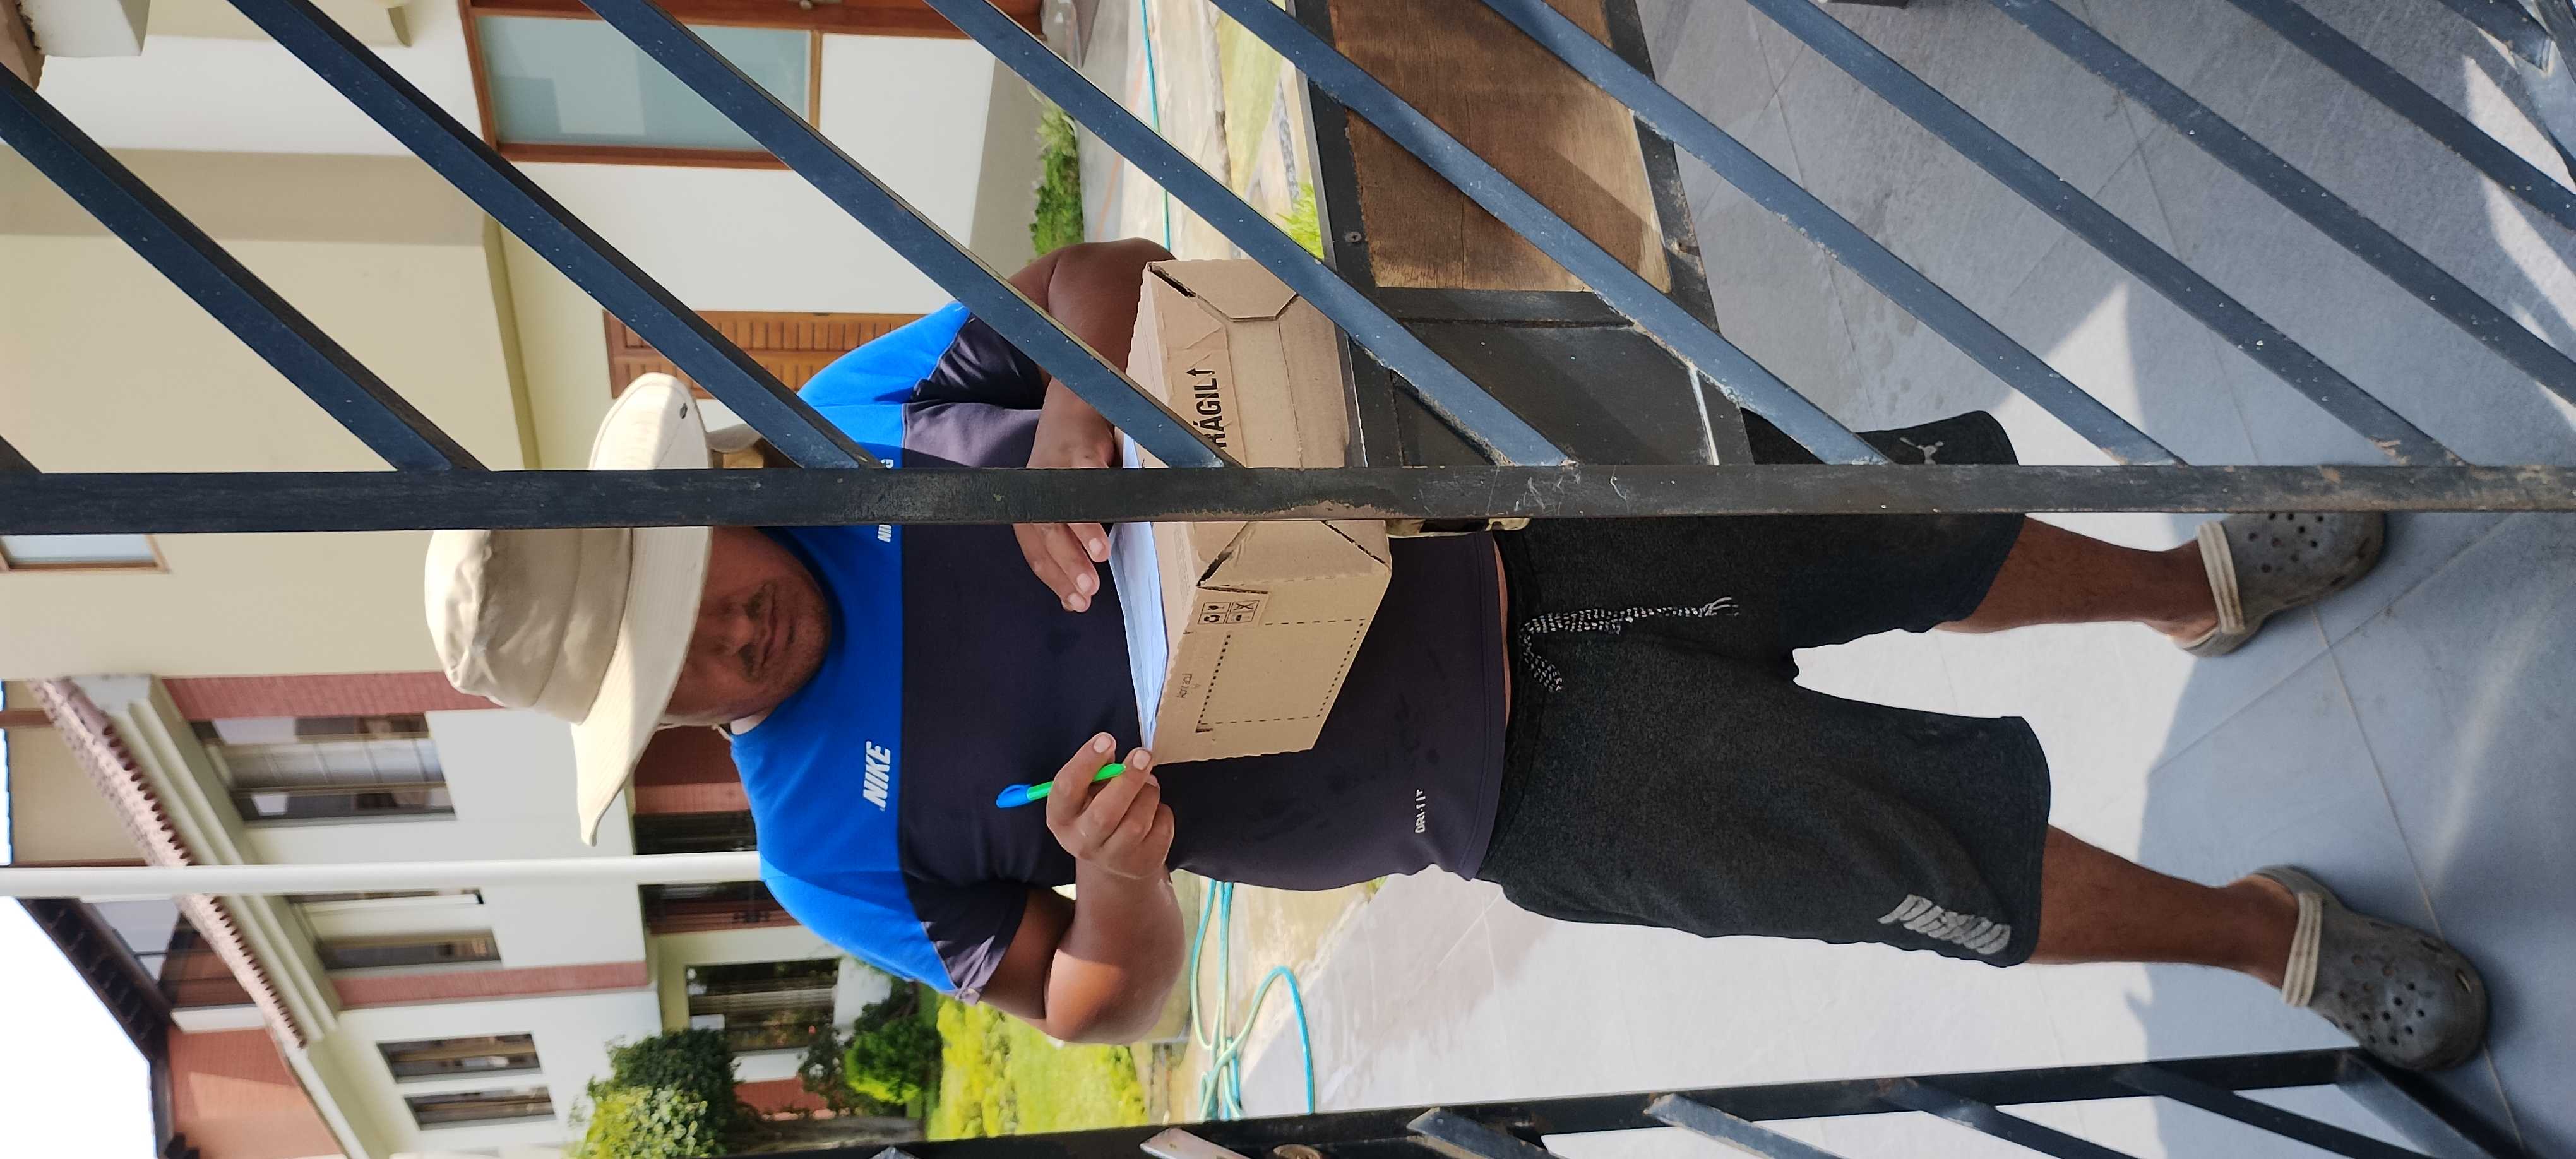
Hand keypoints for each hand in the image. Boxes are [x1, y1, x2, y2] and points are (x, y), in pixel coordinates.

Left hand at [1016, 395, 1115, 611]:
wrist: (1074, 410)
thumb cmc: (1072, 468)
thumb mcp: (1067, 508)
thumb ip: (1071, 547)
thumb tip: (1075, 599)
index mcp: (1030, 511)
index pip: (1036, 554)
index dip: (1056, 581)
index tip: (1077, 604)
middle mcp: (1035, 494)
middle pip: (1045, 536)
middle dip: (1066, 566)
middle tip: (1087, 592)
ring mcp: (1053, 473)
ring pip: (1062, 510)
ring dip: (1080, 536)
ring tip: (1098, 559)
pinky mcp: (1076, 454)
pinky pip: (1085, 481)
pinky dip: (1094, 502)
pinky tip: (1108, 516)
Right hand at [1044, 734, 1172, 881]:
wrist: (1114, 860)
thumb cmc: (1098, 810)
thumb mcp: (1088, 791)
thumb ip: (1096, 769)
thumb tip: (1108, 747)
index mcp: (1060, 817)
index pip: (1066, 789)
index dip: (1086, 762)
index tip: (1106, 739)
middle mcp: (1081, 842)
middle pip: (1104, 814)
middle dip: (1127, 780)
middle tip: (1143, 754)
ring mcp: (1112, 858)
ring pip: (1136, 822)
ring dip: (1148, 793)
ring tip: (1149, 782)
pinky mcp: (1141, 864)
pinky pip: (1160, 830)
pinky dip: (1162, 811)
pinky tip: (1153, 809)